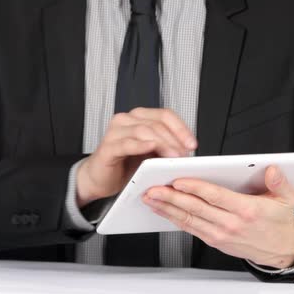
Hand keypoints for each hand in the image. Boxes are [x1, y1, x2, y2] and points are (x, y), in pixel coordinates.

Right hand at [76, 108, 196, 207]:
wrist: (100, 179)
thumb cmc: (125, 165)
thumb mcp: (151, 155)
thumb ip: (166, 148)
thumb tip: (187, 151)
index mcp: (139, 118)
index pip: (165, 115)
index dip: (181, 128)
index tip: (192, 144)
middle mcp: (127, 120)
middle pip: (156, 123)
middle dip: (174, 139)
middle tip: (184, 155)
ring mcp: (115, 131)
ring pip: (143, 131)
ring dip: (162, 144)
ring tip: (172, 157)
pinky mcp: (108, 146)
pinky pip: (126, 143)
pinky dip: (140, 146)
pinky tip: (150, 148)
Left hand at [142, 165, 293, 268]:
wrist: (281, 250)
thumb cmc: (279, 222)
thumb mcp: (287, 199)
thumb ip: (279, 182)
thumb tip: (272, 170)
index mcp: (246, 210)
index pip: (215, 197)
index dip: (195, 188)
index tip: (178, 181)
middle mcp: (230, 223)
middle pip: (195, 208)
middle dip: (171, 198)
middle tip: (154, 189)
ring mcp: (220, 234)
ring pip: (188, 219)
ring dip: (167, 209)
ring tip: (151, 198)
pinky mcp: (214, 241)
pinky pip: (190, 228)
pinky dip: (174, 218)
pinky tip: (163, 210)